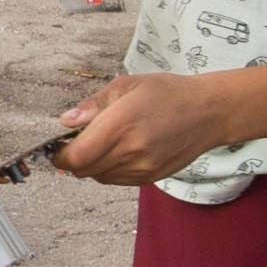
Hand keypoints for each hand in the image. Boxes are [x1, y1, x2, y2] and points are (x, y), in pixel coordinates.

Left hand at [51, 73, 235, 186]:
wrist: (208, 112)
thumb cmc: (168, 93)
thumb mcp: (126, 85)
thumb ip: (93, 105)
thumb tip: (66, 121)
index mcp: (121, 123)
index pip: (77, 156)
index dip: (61, 155)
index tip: (58, 147)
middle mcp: (131, 150)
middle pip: (84, 170)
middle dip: (74, 159)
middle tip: (79, 141)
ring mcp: (142, 168)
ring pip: (99, 177)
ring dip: (92, 165)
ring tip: (105, 142)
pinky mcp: (150, 178)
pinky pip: (117, 180)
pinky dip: (109, 170)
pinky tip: (120, 151)